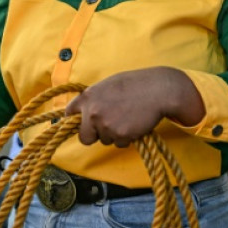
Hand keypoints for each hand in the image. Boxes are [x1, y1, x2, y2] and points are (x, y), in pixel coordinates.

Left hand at [65, 67, 204, 147]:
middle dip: (95, 135)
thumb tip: (86, 112)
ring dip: (114, 134)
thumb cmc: (135, 84)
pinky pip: (119, 144)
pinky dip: (127, 137)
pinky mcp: (120, 135)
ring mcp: (105, 125)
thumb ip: (95, 99)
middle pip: (85, 137)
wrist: (158, 90)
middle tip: (109, 126)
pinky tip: (134, 123)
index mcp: (88, 96)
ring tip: (127, 118)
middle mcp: (92, 112)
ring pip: (105, 141)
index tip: (80, 124)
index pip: (69, 114)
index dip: (75, 121)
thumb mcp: (108, 85)